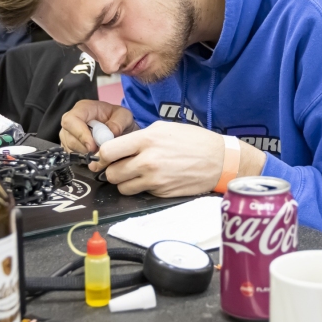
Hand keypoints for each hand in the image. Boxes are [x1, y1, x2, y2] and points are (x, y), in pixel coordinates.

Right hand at [59, 100, 137, 153]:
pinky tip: (96, 156)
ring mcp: (68, 135)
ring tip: (101, 153)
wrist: (119, 128)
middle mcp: (71, 121)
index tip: (93, 147)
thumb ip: (119, 122)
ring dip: (86, 155)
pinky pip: (73, 156)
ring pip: (70, 149)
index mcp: (83, 109)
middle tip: (101, 153)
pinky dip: (85, 159)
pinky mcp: (70, 147)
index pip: (71, 120)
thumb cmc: (119, 119)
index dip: (80, 134)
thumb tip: (110, 132)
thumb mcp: (125, 116)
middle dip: (85, 148)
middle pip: (69, 137)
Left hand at [89, 121, 265, 197]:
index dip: (101, 157)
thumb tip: (116, 147)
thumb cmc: (193, 141)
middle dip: (112, 171)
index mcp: (146, 140)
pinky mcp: (162, 193)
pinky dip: (143, 188)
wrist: (219, 160)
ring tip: (136, 174)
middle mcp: (148, 161)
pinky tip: (154, 179)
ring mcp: (155, 180)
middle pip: (112, 173)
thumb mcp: (164, 128)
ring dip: (125, 182)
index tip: (102, 158)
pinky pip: (141, 193)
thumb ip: (138, 137)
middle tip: (119, 167)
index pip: (108, 151)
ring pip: (123, 188)